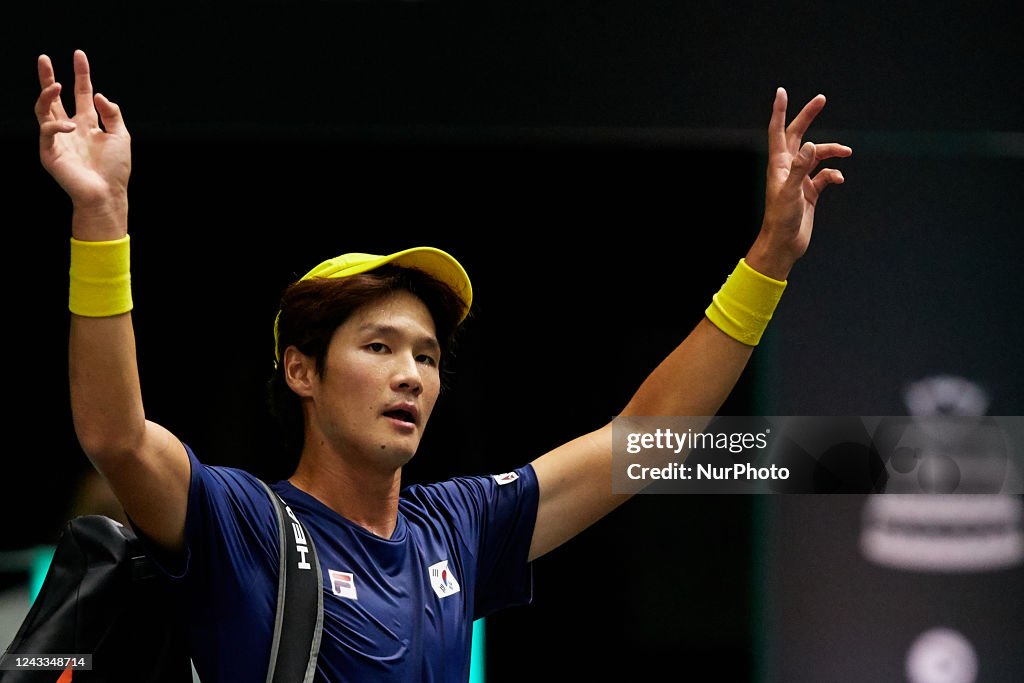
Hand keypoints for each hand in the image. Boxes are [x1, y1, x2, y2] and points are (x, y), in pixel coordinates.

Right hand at [36, 50, 130, 235]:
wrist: (107, 194)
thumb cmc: (115, 169)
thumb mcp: (121, 136)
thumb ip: (112, 114)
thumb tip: (99, 94)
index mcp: (88, 124)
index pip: (82, 93)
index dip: (81, 74)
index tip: (80, 55)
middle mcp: (71, 128)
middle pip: (56, 97)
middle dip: (48, 77)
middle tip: (44, 58)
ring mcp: (58, 139)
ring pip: (43, 109)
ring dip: (47, 94)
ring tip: (56, 84)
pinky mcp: (50, 152)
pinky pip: (47, 131)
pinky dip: (57, 125)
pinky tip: (70, 125)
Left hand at [746, 88, 851, 279]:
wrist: (784, 244)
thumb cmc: (781, 220)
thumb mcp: (790, 192)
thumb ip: (800, 168)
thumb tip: (811, 145)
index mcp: (778, 165)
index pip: (778, 131)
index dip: (780, 111)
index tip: (782, 92)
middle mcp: (788, 168)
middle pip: (798, 135)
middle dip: (808, 117)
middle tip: (821, 99)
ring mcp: (799, 180)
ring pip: (817, 156)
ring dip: (832, 151)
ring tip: (848, 152)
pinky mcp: (810, 193)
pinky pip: (825, 176)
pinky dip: (834, 174)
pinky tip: (839, 179)